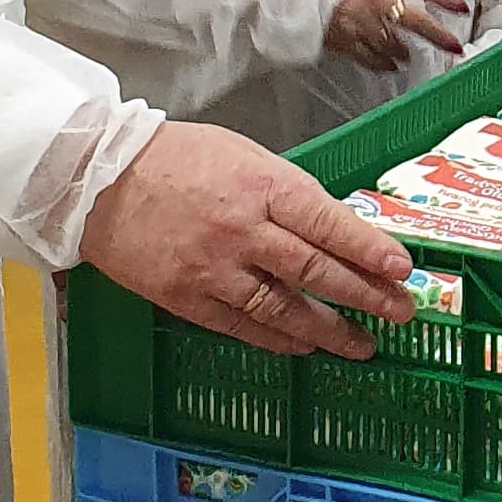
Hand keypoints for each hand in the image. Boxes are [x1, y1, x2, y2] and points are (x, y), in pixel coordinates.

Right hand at [82, 121, 419, 357]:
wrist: (99, 181)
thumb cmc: (177, 159)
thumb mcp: (244, 155)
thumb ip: (286, 192)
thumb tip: (333, 227)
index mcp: (263, 186)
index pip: (330, 223)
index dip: (370, 250)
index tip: (402, 270)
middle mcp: (243, 231)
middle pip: (315, 270)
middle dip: (365, 295)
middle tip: (401, 312)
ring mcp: (214, 269)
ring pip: (283, 308)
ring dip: (328, 331)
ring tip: (362, 344)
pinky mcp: (187, 298)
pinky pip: (242, 326)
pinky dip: (278, 340)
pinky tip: (304, 346)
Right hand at [326, 0, 468, 70]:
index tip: (460, 7)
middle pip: (417, 22)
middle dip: (439, 36)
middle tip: (454, 47)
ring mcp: (363, 23)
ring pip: (394, 44)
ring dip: (405, 52)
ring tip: (410, 57)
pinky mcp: (345, 42)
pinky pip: (370, 58)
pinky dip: (382, 64)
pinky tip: (389, 67)